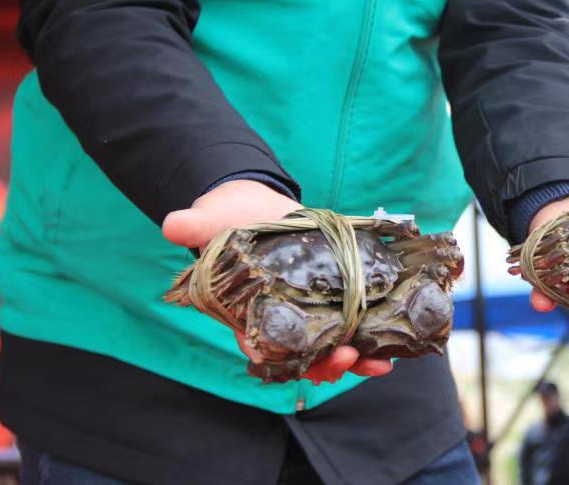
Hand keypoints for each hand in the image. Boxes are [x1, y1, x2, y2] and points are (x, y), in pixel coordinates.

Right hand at [162, 179, 393, 382]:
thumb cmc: (224, 218)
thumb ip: (194, 225)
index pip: (265, 346)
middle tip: (348, 359)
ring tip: (382, 362)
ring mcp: (308, 303)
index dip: (284, 361)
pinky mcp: (332, 287)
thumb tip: (174, 225)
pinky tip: (394, 337)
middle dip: (327, 361)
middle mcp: (281, 313)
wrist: (250, 202)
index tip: (304, 366)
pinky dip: (372, 327)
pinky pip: (353, 315)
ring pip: (332, 340)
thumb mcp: (207, 219)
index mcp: (248, 310)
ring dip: (357, 354)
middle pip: (304, 351)